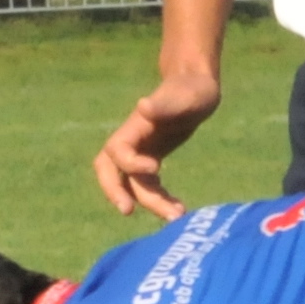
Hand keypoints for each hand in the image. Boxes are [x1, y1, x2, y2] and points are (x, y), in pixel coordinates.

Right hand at [92, 68, 220, 217]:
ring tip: (176, 216)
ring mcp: (141, 151)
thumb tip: (143, 106)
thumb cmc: (192, 89)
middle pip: (109, 170)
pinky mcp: (151, 158)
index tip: (156, 169)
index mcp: (135, 126)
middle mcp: (133, 141)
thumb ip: (165, 104)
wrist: (195, 87)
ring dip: (150, 202)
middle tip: (127, 211)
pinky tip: (179, 209)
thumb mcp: (186, 96)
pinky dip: (159, 198)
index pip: (117, 149)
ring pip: (133, 183)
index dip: (130, 163)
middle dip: (114, 191)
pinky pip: (147, 184)